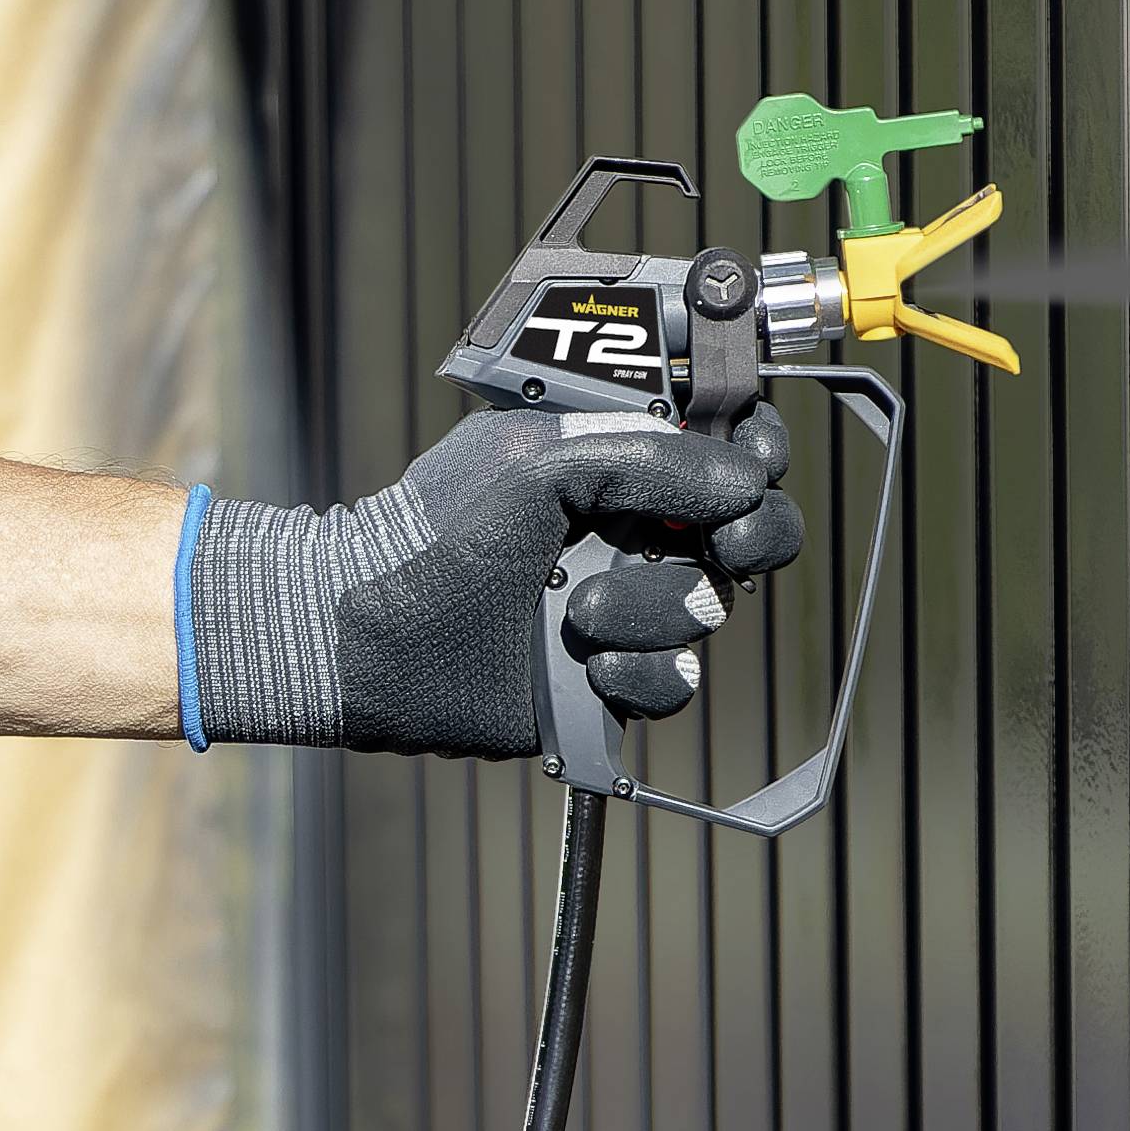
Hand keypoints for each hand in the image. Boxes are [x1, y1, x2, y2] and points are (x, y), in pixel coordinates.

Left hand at [184, 403, 805, 758]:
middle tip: (722, 545)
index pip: (727, 448)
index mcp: (621, 463)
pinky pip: (675, 682)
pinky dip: (639, 672)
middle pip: (751, 532)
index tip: (752, 467)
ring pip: (708, 609)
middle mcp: (634, 531)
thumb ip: (651, 455)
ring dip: (652, 608)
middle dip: (749, 538)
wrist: (373, 632)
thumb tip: (745, 479)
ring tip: (579, 608)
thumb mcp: (541, 457)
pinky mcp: (614, 679)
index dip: (756, 456)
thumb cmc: (437, 528)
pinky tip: (586, 661)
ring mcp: (629, 605)